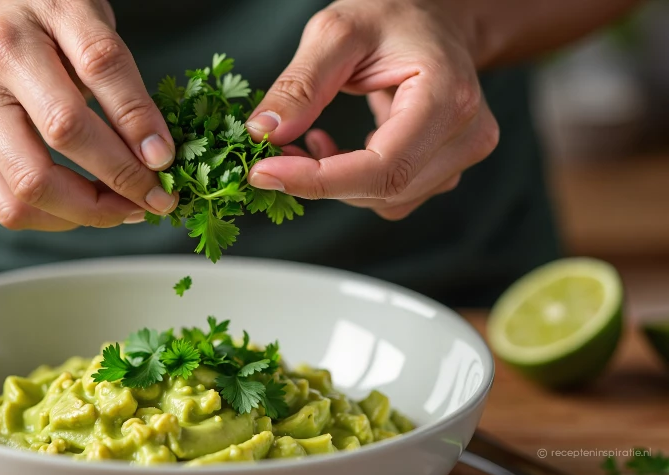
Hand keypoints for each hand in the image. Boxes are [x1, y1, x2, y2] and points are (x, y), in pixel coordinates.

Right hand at [0, 0, 177, 230]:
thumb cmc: (50, 26)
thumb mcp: (93, 29)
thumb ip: (125, 85)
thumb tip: (156, 156)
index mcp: (25, 30)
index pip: (98, 69)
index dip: (138, 120)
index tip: (167, 158)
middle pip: (62, 134)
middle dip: (122, 176)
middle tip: (158, 197)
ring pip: (30, 187)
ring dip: (92, 210)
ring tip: (130, 207)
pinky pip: (10, 208)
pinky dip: (61, 218)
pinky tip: (92, 207)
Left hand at [245, 0, 498, 219]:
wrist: (435, 17)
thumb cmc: (392, 15)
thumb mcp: (337, 32)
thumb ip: (301, 83)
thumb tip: (264, 132)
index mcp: (448, 97)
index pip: (384, 167)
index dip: (320, 181)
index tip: (263, 173)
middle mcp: (467, 135)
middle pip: (383, 190)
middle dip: (320, 181)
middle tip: (274, 152)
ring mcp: (463, 154)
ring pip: (386, 201)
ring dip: (336, 182)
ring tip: (307, 140)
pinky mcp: (447, 167)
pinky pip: (392, 196)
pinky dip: (353, 182)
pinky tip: (333, 149)